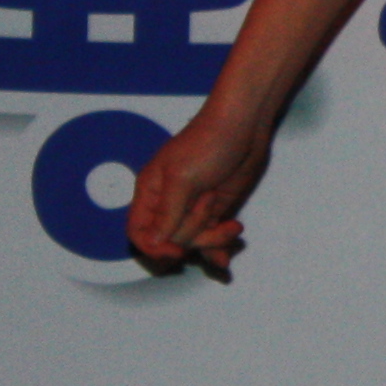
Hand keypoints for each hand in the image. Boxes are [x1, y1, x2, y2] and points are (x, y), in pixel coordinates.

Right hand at [126, 108, 269, 280]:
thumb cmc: (208, 141)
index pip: (139, 231)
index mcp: (151, 192)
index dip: (153, 247)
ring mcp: (194, 208)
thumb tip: (154, 240)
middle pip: (170, 240)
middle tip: (208, 204)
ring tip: (232, 225)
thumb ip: (167, 212)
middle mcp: (169, 204)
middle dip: (193, 232)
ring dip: (212, 241)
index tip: (177, 251)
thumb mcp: (181, 177)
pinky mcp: (216, 210)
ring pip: (194, 242)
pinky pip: (211, 238)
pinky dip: (218, 248)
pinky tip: (226, 258)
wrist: (246, 127)